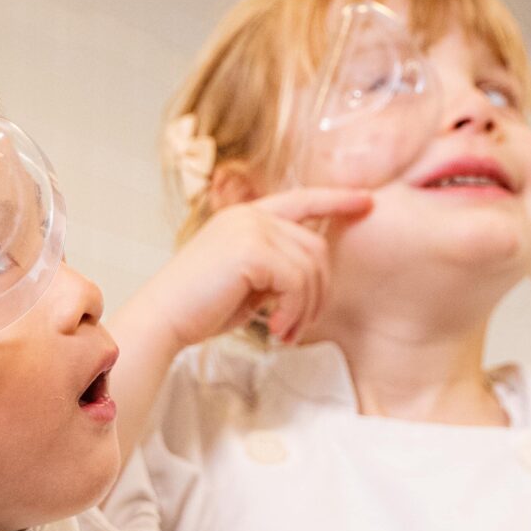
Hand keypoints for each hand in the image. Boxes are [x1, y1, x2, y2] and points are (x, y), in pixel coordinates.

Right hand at [125, 186, 372, 349]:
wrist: (163, 318)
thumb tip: (313, 276)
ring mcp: (250, 228)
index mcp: (246, 217)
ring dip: (305, 307)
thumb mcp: (246, 279)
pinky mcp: (251, 249)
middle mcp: (250, 215)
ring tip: (285, 332)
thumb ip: (275, 266)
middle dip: (318, 292)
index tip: (367, 202)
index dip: (337, 199)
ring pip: (310, 267)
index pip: (302, 199)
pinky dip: (293, 311)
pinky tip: (275, 328)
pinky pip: (297, 281)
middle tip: (297, 327)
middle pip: (315, 246)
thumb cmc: (200, 307)